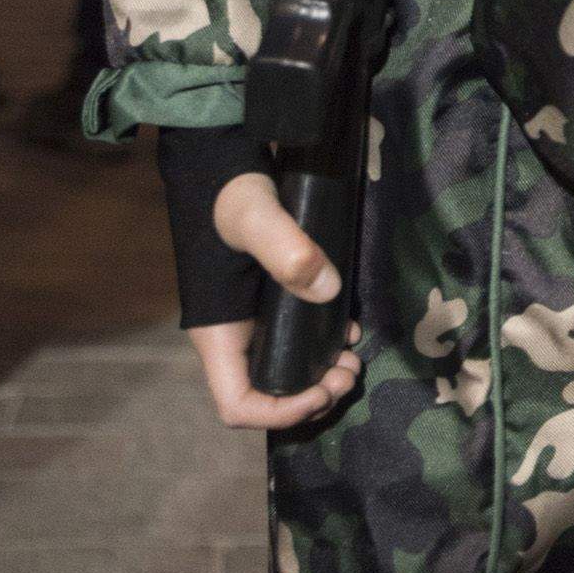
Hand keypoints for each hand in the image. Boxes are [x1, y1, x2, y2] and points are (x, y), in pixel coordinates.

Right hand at [186, 170, 363, 430]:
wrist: (222, 160)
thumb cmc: (230, 189)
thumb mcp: (256, 214)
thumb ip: (287, 248)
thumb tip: (328, 290)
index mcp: (220, 332)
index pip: (237, 403)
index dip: (279, 413)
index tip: (320, 390)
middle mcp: (234, 334)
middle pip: (267, 394)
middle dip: (311, 395)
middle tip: (349, 373)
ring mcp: (253, 319)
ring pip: (285, 369)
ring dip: (321, 375)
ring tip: (354, 359)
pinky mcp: (271, 299)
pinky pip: (297, 339)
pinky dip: (323, 344)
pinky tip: (348, 328)